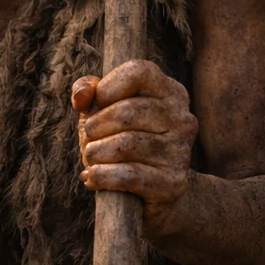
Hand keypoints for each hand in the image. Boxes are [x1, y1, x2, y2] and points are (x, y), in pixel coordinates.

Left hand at [72, 60, 197, 234]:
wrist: (154, 192)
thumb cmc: (123, 142)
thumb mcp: (103, 112)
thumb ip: (89, 92)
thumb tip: (81, 96)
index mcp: (170, 93)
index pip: (139, 72)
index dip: (108, 86)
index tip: (96, 104)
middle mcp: (183, 119)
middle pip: (127, 112)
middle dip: (95, 127)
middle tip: (90, 139)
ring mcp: (181, 152)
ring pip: (125, 145)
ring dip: (95, 153)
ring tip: (92, 159)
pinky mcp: (173, 183)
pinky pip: (128, 175)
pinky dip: (101, 176)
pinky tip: (92, 178)